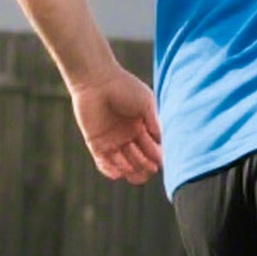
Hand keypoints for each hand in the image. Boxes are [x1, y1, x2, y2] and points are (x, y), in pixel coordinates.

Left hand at [70, 69, 161, 184]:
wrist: (97, 80)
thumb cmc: (125, 87)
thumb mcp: (146, 103)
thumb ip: (154, 122)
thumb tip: (162, 141)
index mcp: (141, 126)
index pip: (151, 146)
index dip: (157, 155)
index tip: (162, 162)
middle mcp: (127, 135)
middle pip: (138, 157)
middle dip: (145, 165)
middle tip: (150, 171)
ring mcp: (111, 139)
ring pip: (122, 161)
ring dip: (130, 169)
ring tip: (137, 175)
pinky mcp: (95, 141)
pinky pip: (103, 160)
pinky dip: (109, 169)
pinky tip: (118, 174)